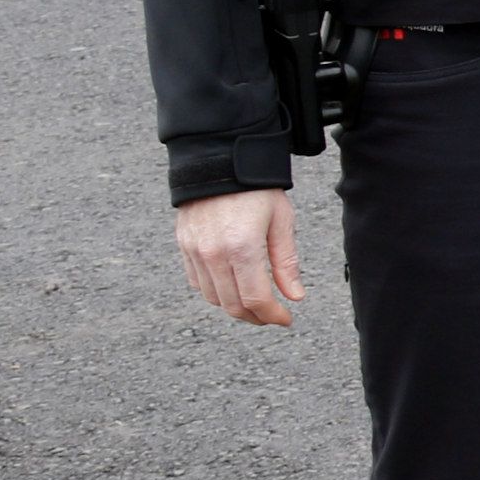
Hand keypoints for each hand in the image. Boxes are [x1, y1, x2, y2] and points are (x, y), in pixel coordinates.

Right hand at [175, 187, 302, 325]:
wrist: (219, 161)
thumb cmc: (256, 189)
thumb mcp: (281, 221)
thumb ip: (286, 263)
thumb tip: (295, 297)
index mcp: (242, 247)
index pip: (256, 299)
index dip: (272, 316)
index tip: (285, 319)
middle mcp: (214, 254)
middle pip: (233, 305)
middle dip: (256, 317)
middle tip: (272, 316)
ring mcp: (195, 251)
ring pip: (213, 298)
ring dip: (235, 307)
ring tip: (255, 302)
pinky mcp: (184, 246)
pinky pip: (197, 282)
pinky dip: (216, 292)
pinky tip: (232, 286)